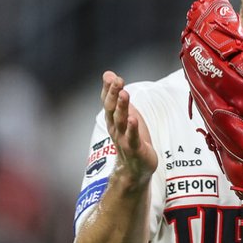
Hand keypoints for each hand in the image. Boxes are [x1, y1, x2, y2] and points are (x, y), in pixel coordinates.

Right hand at [102, 70, 156, 184]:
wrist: (134, 169)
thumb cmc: (131, 138)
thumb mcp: (124, 113)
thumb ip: (116, 95)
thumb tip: (108, 73)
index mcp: (113, 119)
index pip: (107, 102)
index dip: (107, 89)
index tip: (110, 76)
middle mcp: (115, 128)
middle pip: (112, 110)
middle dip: (113, 94)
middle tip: (117, 81)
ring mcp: (124, 139)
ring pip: (121, 122)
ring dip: (121, 108)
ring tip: (124, 94)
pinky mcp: (135, 149)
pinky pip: (132, 138)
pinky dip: (132, 129)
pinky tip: (133, 119)